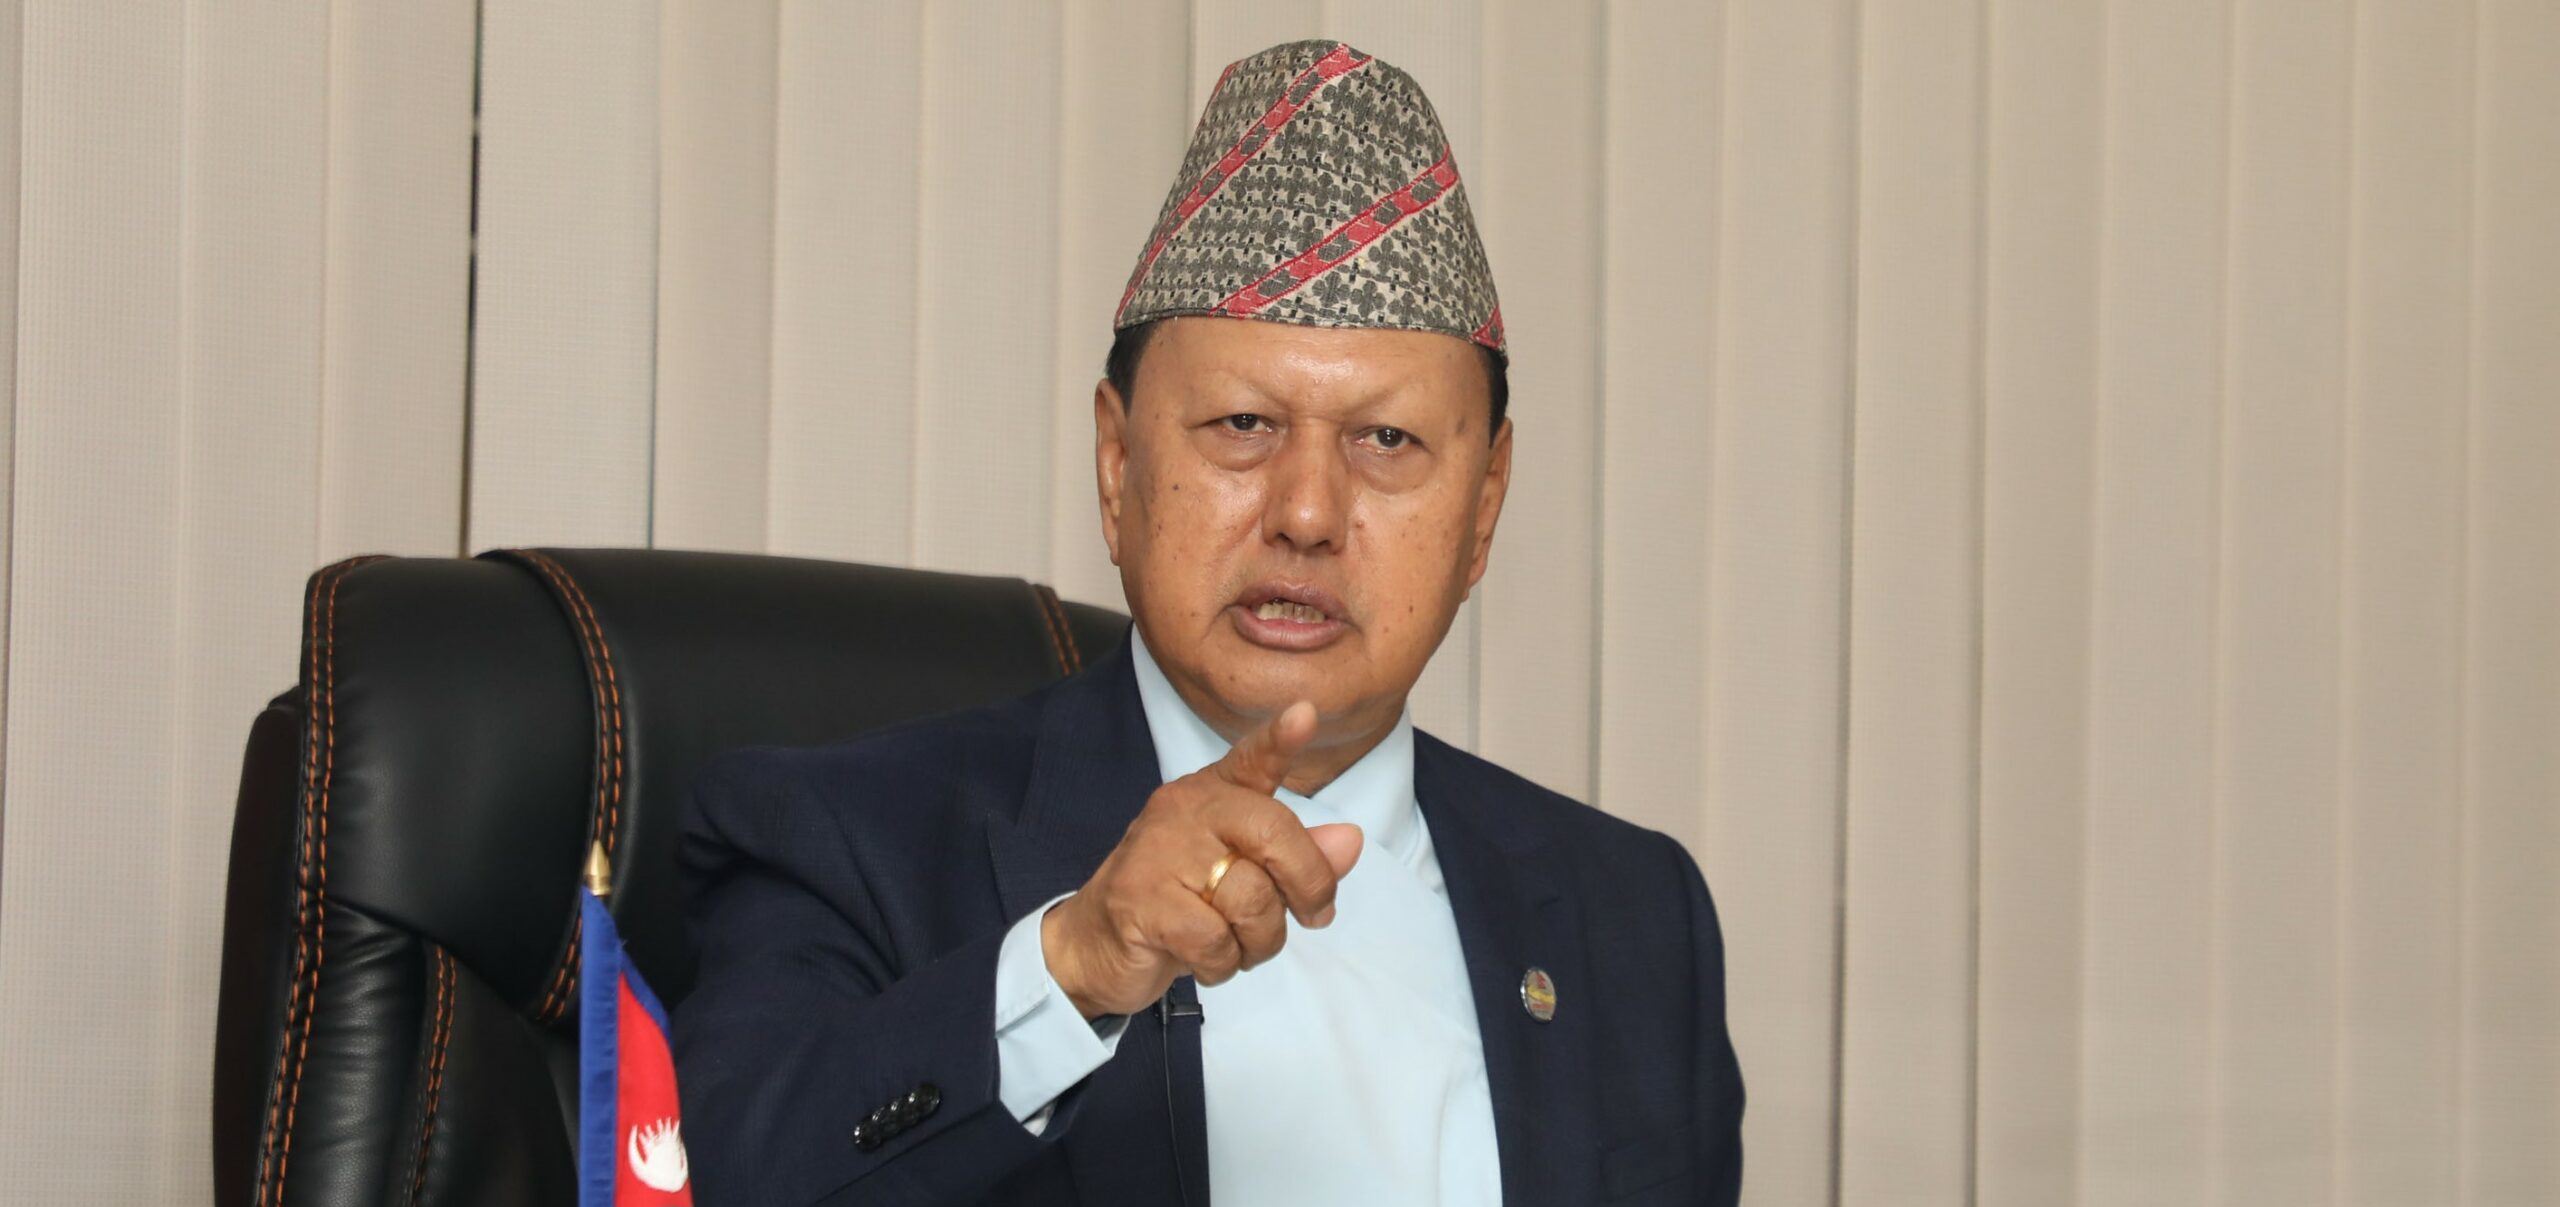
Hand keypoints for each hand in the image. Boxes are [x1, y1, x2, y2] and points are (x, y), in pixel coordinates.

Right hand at [1040, 700, 1364, 1017]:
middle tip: (1313, 916)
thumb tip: (1349, 841)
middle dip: (1309, 885)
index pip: (1250, 760)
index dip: (1280, 739)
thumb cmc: (1180, 904)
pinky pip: (1216, 940)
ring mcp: (1158, 854)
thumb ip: (1295, 856)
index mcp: (1211, 796)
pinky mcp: (1141, 902)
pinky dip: (1222, 964)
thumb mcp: (1243, 875)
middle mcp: (1184, 811)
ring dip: (1260, 941)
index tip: (1306, 713)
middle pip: (1274, 835)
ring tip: (1235, 943)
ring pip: (1253, 899)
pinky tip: (1202, 960)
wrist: (1096, 946)